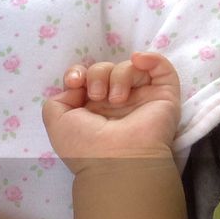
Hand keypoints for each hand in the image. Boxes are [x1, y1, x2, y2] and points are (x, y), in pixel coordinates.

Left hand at [41, 51, 180, 173]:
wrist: (116, 160)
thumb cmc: (84, 145)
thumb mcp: (56, 121)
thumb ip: (57, 99)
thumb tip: (76, 86)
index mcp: (91, 109)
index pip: (86, 78)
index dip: (78, 73)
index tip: (75, 81)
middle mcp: (116, 103)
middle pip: (105, 69)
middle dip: (97, 74)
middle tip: (97, 96)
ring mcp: (140, 99)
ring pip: (129, 67)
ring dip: (119, 76)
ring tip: (116, 99)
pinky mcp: (163, 96)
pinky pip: (161, 68)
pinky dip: (151, 59)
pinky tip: (139, 60)